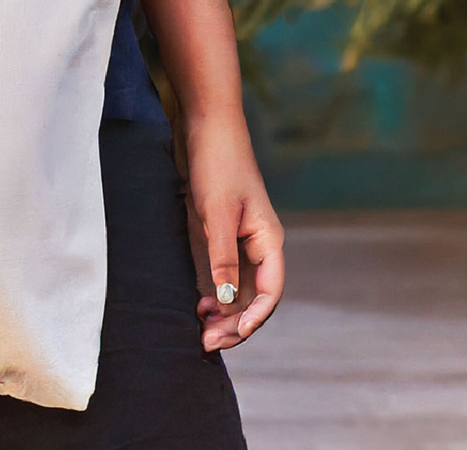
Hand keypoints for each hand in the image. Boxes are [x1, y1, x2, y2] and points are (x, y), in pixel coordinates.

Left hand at [181, 111, 284, 352]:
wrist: (205, 124)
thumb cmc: (217, 163)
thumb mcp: (216, 212)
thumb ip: (222, 255)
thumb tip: (225, 300)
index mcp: (268, 240)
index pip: (269, 292)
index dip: (253, 318)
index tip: (230, 335)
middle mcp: (258, 243)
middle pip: (253, 296)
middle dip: (233, 322)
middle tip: (205, 342)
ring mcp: (239, 238)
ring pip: (237, 287)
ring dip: (223, 311)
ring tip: (199, 329)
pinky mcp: (219, 231)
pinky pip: (222, 271)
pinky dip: (213, 291)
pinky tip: (196, 302)